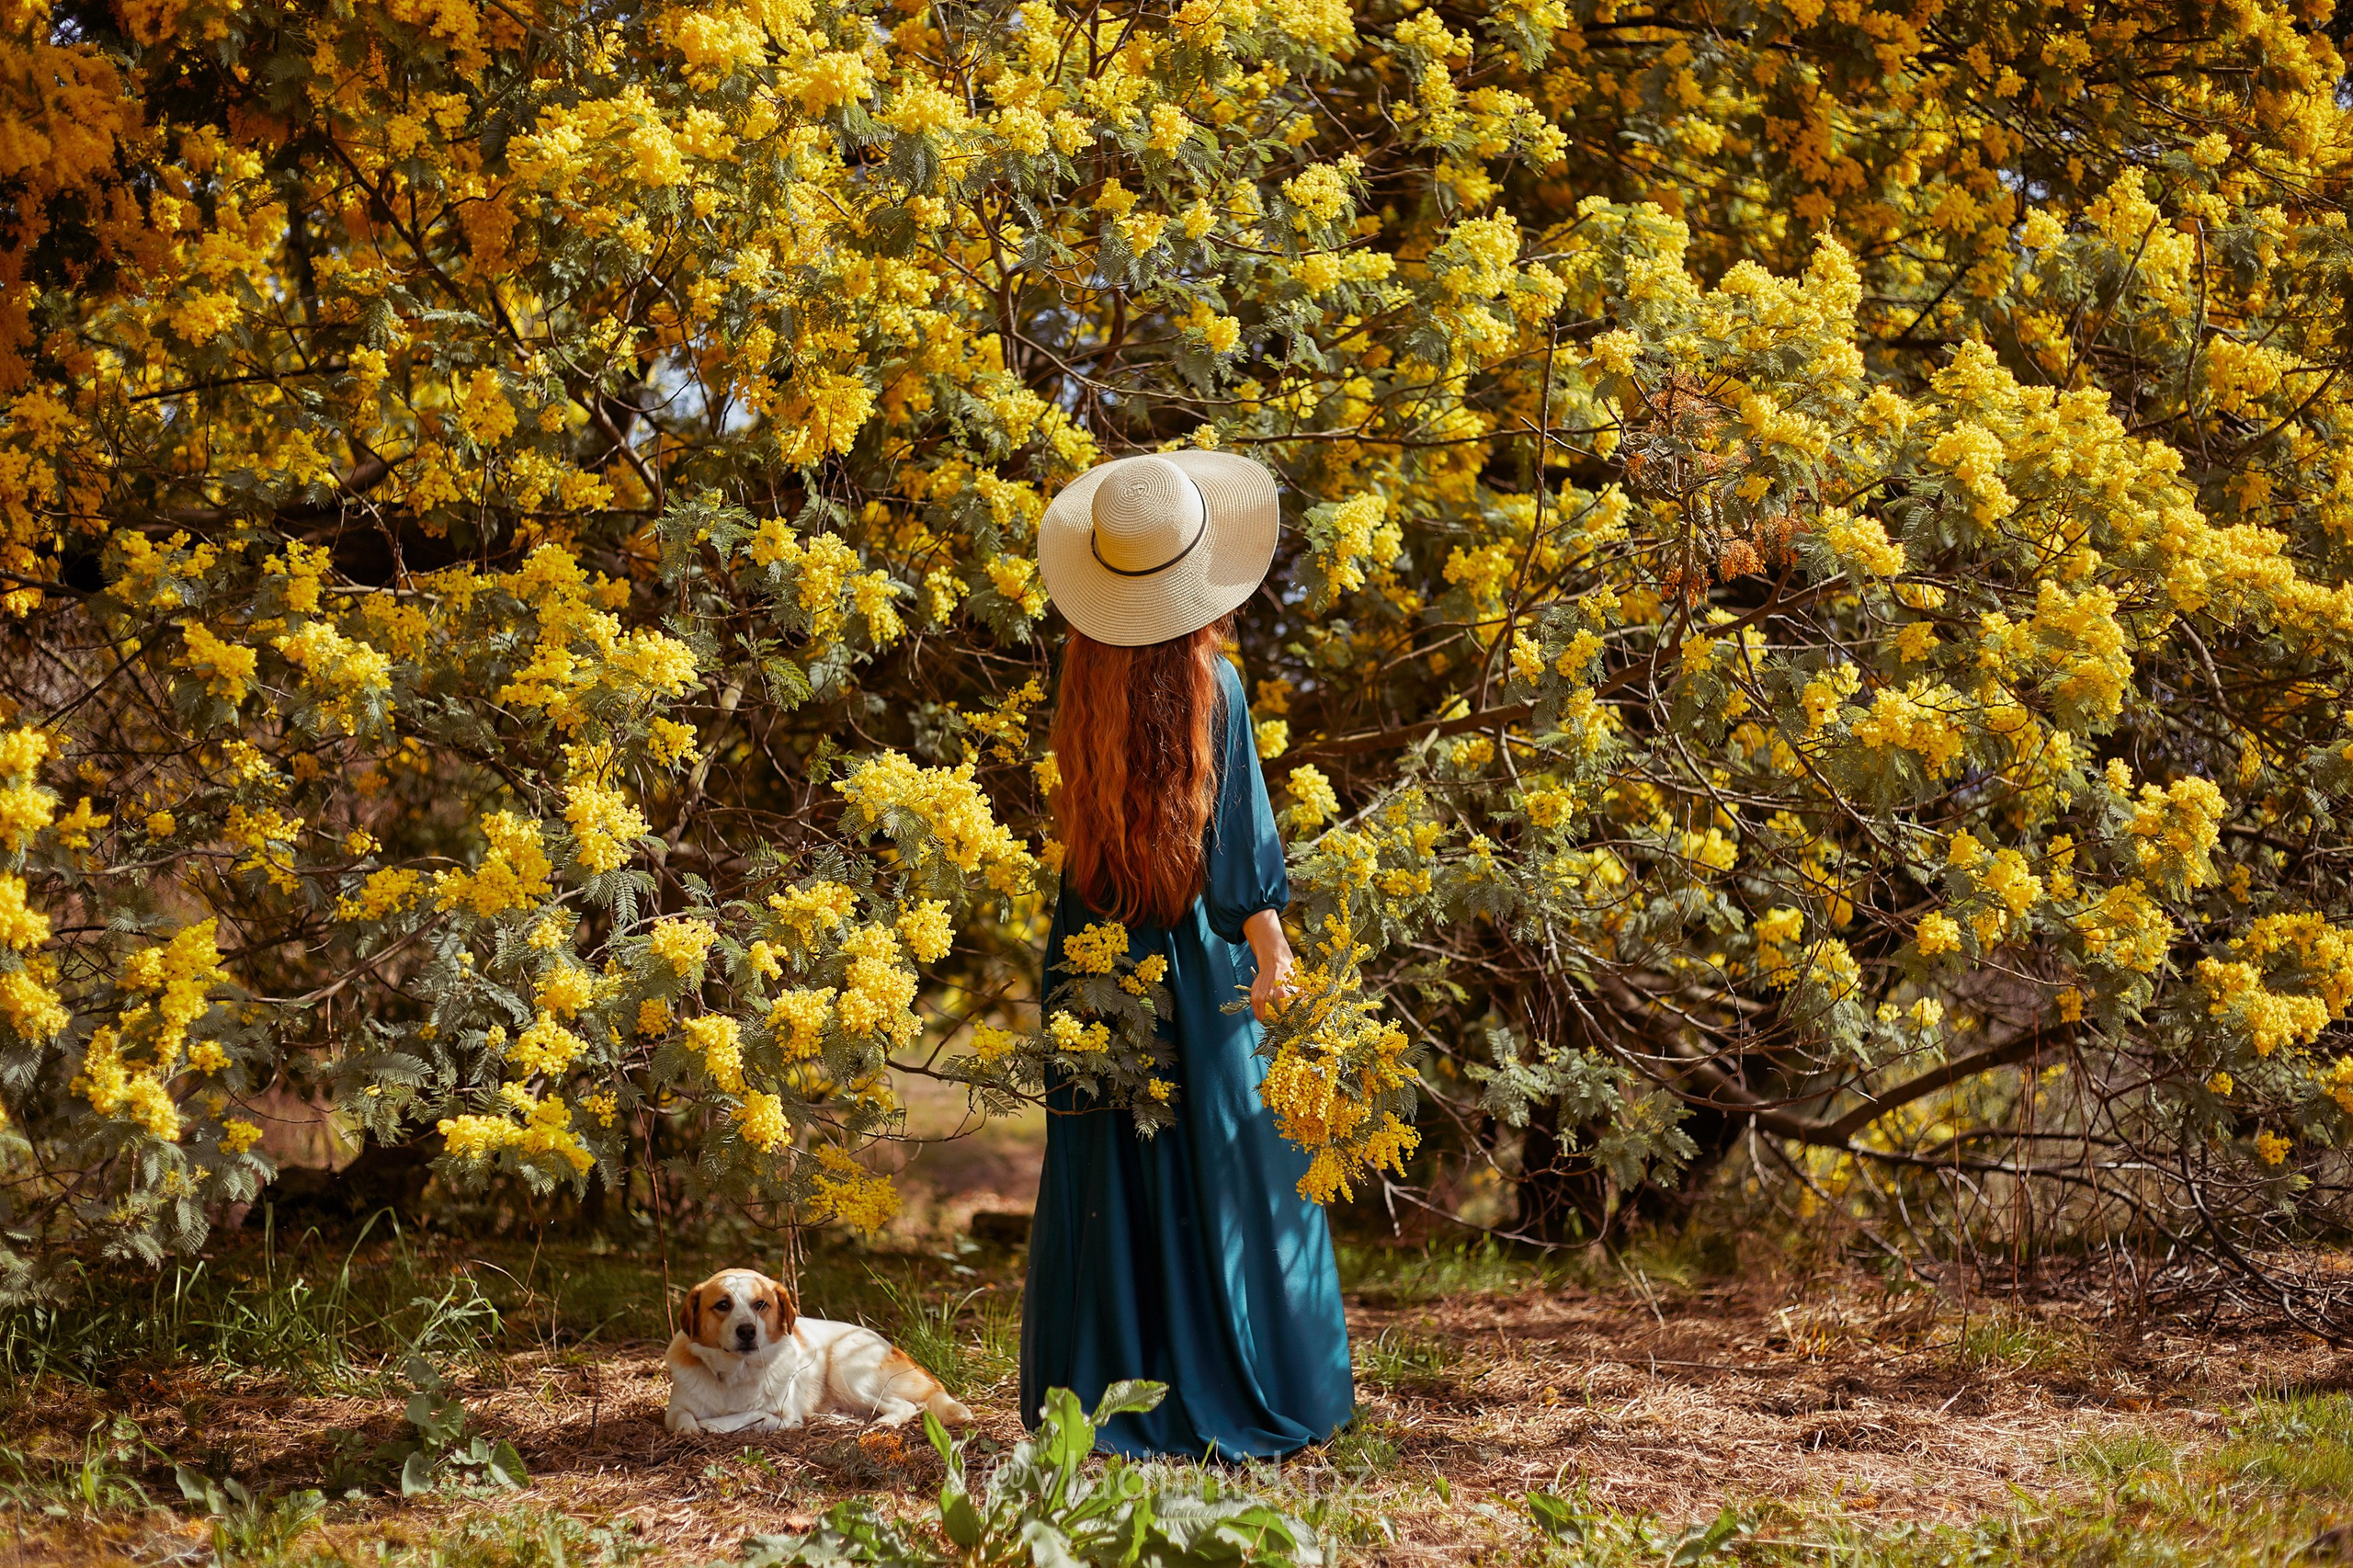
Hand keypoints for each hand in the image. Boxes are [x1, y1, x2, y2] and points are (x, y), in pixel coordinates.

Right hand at [1243, 909, 1295, 1023]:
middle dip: (1279, 1024)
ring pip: (1264, 1020)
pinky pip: (1257, 1014)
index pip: (1285, 1018)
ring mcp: (1260, 997)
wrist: (1274, 960)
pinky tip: (1270, 1013)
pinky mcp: (1254, 996)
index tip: (1292, 1024)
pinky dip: (1263, 1016)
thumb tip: (1307, 1013)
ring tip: (1277, 1019)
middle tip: (1285, 1023)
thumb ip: (1302, 1001)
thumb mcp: (1299, 986)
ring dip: (1270, 1021)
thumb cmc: (1289, 973)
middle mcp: (1270, 997)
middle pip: (1274, 1021)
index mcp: (1283, 994)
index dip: (1289, 1023)